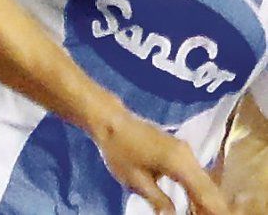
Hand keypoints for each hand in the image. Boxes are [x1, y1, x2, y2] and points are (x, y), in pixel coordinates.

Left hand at [95, 108, 230, 214]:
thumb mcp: (135, 180)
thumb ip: (158, 200)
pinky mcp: (180, 151)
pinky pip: (196, 174)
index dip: (212, 209)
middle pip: (208, 187)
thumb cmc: (119, 149)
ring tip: (205, 213)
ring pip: (205, 181)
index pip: (203, 192)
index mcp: (178, 162)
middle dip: (212, 206)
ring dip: (207, 199)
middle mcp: (188, 155)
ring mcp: (186, 151)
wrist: (111, 119)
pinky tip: (197, 203)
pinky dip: (199, 190)